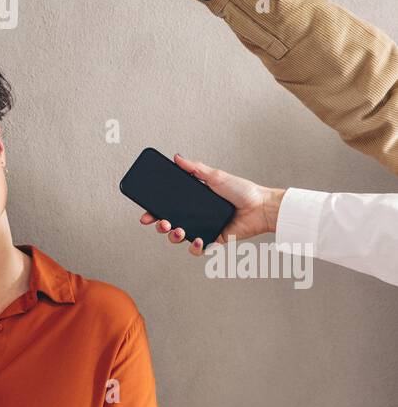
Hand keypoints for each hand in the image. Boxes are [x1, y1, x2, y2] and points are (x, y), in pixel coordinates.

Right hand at [139, 155, 285, 254]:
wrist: (262, 207)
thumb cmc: (243, 190)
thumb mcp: (216, 176)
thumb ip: (195, 168)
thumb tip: (177, 157)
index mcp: (194, 200)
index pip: (169, 206)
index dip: (155, 211)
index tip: (146, 214)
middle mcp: (197, 214)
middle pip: (170, 223)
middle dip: (160, 225)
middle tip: (161, 222)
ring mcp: (204, 228)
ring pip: (180, 237)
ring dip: (174, 236)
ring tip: (178, 230)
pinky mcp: (214, 239)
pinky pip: (199, 249)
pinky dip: (196, 247)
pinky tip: (198, 240)